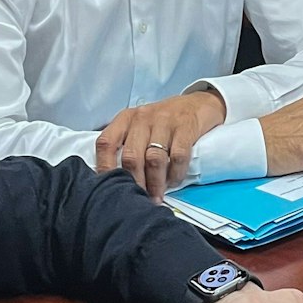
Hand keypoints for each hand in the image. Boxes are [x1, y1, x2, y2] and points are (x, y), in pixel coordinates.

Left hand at [96, 90, 227, 200]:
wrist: (199, 103)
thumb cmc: (164, 121)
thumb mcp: (141, 126)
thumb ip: (128, 145)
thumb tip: (118, 180)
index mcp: (126, 119)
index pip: (106, 143)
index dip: (104, 167)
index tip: (110, 189)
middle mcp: (142, 118)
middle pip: (131, 157)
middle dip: (135, 183)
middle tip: (139, 199)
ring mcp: (164, 121)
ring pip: (154, 159)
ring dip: (155, 183)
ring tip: (156, 197)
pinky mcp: (186, 127)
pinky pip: (178, 156)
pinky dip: (175, 173)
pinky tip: (174, 181)